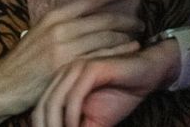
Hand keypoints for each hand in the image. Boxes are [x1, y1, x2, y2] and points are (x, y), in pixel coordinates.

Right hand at [0, 0, 143, 117]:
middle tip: (141, 21)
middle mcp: (60, 28)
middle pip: (104, 19)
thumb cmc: (25, 59)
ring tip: (137, 35)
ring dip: (126, 36)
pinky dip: (120, 51)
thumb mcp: (41, 31)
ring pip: (106, 38)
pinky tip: (132, 49)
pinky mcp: (67, 67)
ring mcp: (63, 48)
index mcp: (54, 16)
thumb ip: (66, 21)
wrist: (2, 86)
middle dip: (127, 19)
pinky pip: (101, 56)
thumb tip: (93, 11)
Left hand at [34, 42, 176, 126]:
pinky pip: (74, 96)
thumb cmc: (123, 94)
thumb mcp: (94, 119)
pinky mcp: (92, 67)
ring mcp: (77, 68)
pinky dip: (72, 116)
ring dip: (56, 125)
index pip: (39, 109)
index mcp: (60, 81)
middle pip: (42, 107)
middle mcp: (63, 72)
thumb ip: (75, 126)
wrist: (151, 74)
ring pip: (54, 102)